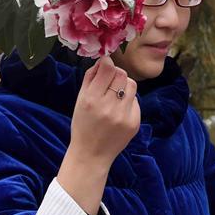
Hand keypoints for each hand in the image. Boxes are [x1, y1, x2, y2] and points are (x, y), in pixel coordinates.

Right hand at [56, 57, 139, 214]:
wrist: (91, 154)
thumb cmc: (82, 124)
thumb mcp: (79, 99)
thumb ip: (90, 77)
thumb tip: (103, 60)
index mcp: (91, 99)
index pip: (107, 69)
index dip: (107, 63)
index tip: (105, 65)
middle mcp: (108, 107)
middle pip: (122, 74)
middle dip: (115, 74)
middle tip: (110, 81)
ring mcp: (123, 116)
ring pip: (132, 85)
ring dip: (124, 85)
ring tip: (116, 94)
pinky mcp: (134, 123)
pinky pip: (135, 101)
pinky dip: (128, 101)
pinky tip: (119, 110)